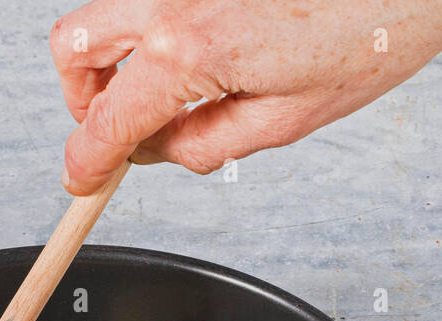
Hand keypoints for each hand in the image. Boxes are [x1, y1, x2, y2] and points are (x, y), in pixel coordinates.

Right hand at [50, 0, 441, 193]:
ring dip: (111, 59)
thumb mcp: (283, 123)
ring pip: (102, 12)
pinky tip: (196, 56)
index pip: (105, 121)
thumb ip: (206, 143)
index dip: (86, 162)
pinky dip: (150, 30)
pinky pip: (148, 0)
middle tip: (113, 129)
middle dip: (81, 97)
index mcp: (187, 51)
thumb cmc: (367, 35)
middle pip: (75, 47)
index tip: (83, 181)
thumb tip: (162, 153)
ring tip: (158, 95)